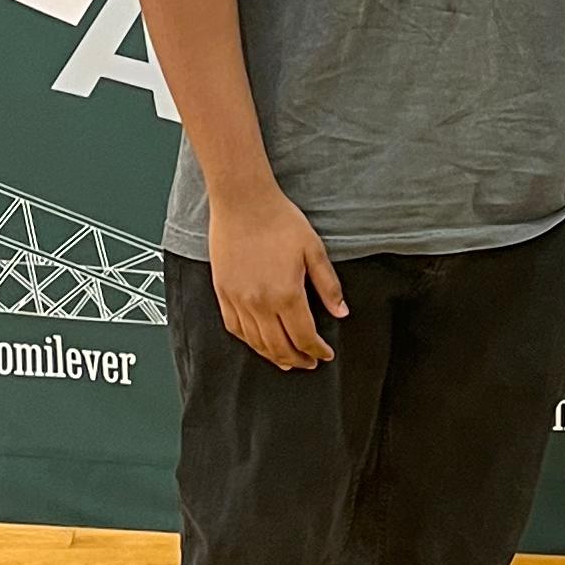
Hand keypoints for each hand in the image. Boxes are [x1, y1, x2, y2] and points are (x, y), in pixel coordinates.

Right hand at [211, 181, 348, 367]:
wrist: (242, 201)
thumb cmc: (280, 220)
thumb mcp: (314, 250)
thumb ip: (328, 286)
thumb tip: (341, 313)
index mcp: (287, 294)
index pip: (305, 337)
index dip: (317, 350)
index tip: (325, 354)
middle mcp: (260, 303)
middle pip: (280, 347)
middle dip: (298, 359)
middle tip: (309, 363)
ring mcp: (238, 300)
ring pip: (256, 343)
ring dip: (274, 356)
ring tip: (287, 361)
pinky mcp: (223, 293)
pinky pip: (235, 328)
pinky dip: (249, 342)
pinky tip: (259, 343)